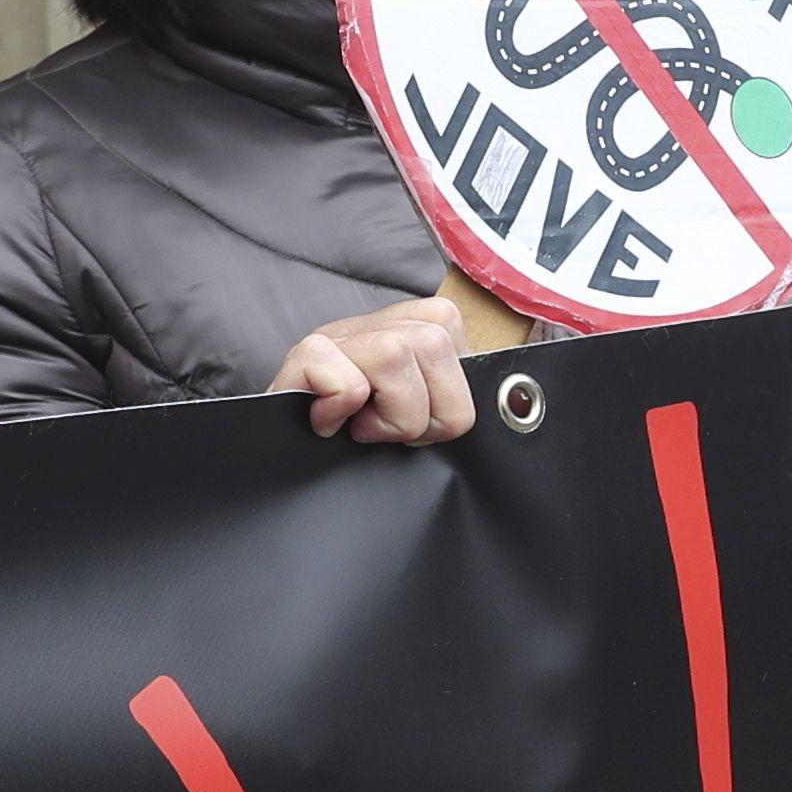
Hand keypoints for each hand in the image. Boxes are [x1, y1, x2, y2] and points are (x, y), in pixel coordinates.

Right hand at [269, 298, 473, 445]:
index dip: (450, 393)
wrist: (277, 465)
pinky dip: (343, 412)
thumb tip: (514, 401)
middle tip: (392, 430)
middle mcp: (368, 325)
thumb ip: (449, 395)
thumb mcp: (411, 416)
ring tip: (363, 427)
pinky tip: (328, 425)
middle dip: (426, 411)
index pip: (454, 327)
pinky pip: (346, 381)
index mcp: (401, 329)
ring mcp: (334, 337)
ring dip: (390, 415)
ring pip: (398, 354)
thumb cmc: (352, 443)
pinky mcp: (301, 359)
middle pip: (435, 343)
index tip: (421, 423)